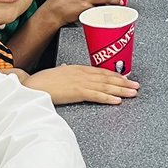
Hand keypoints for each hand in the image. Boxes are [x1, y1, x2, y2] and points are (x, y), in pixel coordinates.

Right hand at [23, 64, 139, 104]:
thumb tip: (67, 67)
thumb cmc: (41, 80)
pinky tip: (117, 100)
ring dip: (121, 90)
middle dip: (123, 82)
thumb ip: (65, 70)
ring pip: (106, 86)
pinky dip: (108, 98)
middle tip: (136, 85)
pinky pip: (96, 96)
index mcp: (78, 68)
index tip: (125, 78)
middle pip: (107, 78)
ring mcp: (80, 82)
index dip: (115, 75)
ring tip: (133, 93)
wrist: (31, 84)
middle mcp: (82, 73)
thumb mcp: (57, 72)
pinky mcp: (77, 92)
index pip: (101, 71)